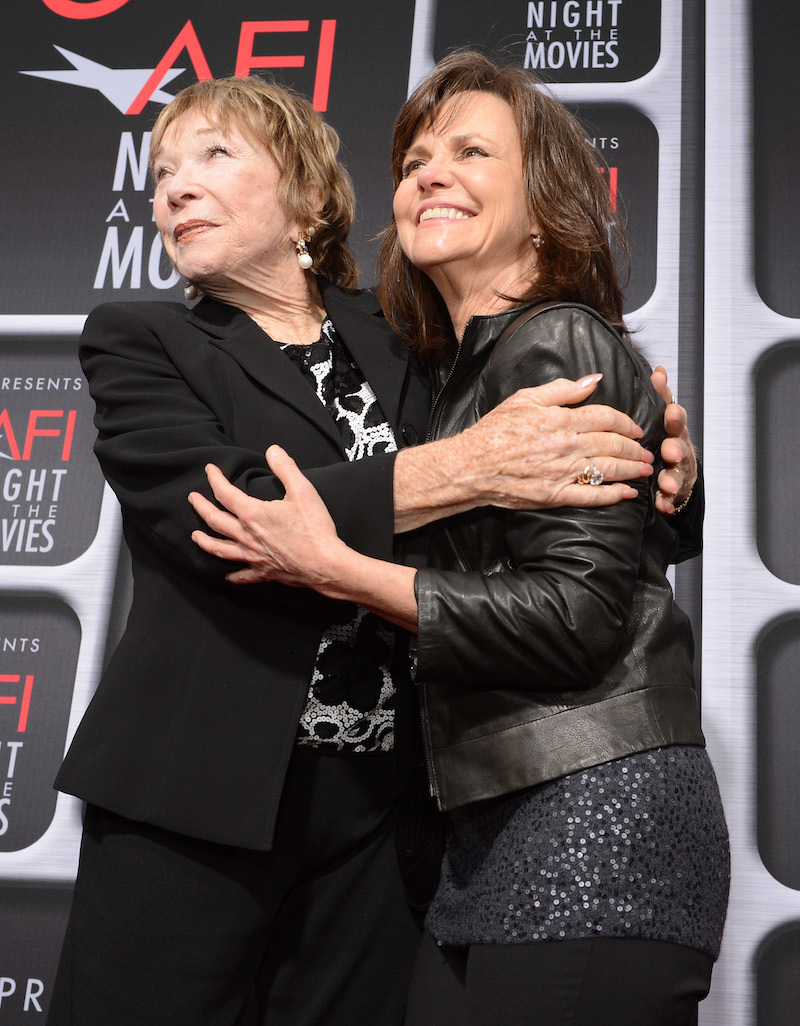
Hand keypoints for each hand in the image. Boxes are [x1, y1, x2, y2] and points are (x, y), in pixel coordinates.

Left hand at [188, 445, 345, 585]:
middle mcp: (247, 536)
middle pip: (215, 520)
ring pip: (220, 549)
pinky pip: (242, 575)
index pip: (225, 493)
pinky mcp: (264, 572)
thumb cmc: (315, 528)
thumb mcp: (303, 490)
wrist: (325, 564)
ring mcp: (253, 556)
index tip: (209, 470)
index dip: (215, 479)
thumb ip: (285, 467)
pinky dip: (233, 575)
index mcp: (253, 514)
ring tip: (196, 536)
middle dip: (201, 507)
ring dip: (205, 541)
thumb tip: (272, 450)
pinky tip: (227, 576)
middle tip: (192, 499)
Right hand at [449, 373, 654, 510]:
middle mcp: (567, 446)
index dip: (625, 422)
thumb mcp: (525, 398)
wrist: (471, 466)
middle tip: (647, 451)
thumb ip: (562, 389)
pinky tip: (628, 494)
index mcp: (561, 420)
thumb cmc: (495, 431)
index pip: (606, 418)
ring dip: (632, 470)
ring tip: (645, 469)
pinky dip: (614, 495)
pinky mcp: (555, 496)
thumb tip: (594, 380)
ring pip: (608, 470)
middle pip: (613, 445)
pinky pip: (592, 496)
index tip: (635, 428)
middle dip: (635, 448)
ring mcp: (562, 473)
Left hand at [650, 366, 697, 513]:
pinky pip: (669, 498)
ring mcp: (678, 472)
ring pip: (676, 475)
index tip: (671, 410)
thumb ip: (661, 397)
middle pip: (679, 447)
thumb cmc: (667, 441)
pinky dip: (667, 501)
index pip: (675, 420)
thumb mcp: (664, 420)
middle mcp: (679, 449)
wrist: (677, 476)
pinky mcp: (673, 493)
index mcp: (673, 430)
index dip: (675, 415)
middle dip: (675, 448)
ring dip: (672, 478)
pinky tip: (663, 505)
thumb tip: (658, 370)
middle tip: (669, 450)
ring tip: (667, 483)